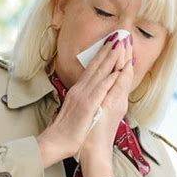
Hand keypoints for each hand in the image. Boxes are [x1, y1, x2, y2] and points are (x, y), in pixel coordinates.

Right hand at [36, 32, 124, 167]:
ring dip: (110, 58)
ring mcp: (84, 97)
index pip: (93, 69)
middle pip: (96, 66)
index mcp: (79, 91)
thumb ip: (81, 97)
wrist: (56, 142)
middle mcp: (81, 90)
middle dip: (108, 49)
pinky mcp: (88, 107)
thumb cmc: (67, 129)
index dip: (102, 54)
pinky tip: (117, 71)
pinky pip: (100, 90)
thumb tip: (88, 90)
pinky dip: (109, 79)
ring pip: (99, 73)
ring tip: (120, 44)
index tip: (111, 42)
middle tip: (118, 35)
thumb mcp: (74, 109)